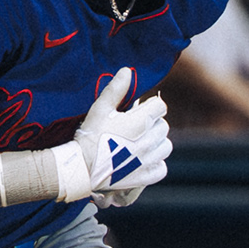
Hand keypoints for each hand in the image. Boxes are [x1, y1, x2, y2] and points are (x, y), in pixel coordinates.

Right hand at [59, 68, 171, 200]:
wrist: (82, 167)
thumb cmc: (90, 135)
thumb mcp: (100, 108)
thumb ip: (116, 89)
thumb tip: (127, 71)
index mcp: (141, 122)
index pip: (160, 106)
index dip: (150, 106)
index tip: (138, 110)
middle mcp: (149, 141)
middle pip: (163, 126)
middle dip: (152, 123)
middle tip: (135, 127)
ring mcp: (149, 160)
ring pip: (166, 146)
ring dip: (156, 143)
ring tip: (140, 143)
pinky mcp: (146, 176)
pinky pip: (162, 167)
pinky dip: (155, 163)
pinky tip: (142, 160)